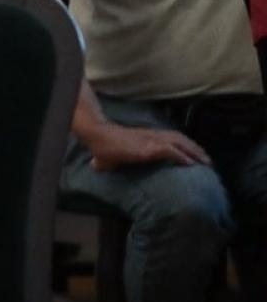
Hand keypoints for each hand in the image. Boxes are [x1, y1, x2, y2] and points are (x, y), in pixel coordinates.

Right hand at [85, 121, 210, 170]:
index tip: (194, 153)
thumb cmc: (101, 145)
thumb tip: (94, 165)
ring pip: (179, 143)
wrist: (97, 135)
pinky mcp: (148, 149)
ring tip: (205, 162)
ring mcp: (151, 141)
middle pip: (179, 138)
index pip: (170, 137)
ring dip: (194, 152)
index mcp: (146, 136)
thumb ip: (105, 160)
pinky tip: (190, 164)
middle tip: (207, 160)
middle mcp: (151, 136)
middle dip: (195, 148)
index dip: (184, 144)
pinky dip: (181, 156)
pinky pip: (169, 151)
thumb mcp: (108, 153)